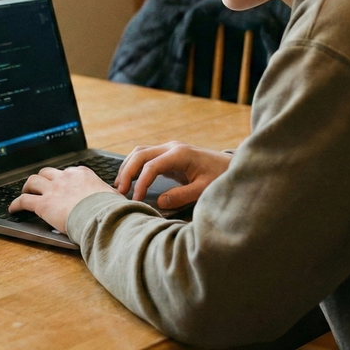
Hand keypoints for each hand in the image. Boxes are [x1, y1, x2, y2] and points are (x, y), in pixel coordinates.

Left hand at [8, 166, 118, 233]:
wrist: (101, 216)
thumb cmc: (110, 208)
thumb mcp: (113, 197)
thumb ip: (109, 195)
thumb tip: (117, 199)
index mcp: (82, 174)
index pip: (68, 172)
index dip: (63, 179)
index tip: (62, 184)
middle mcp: (66, 177)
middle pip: (47, 172)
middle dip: (42, 178)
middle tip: (39, 186)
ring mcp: (53, 189)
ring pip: (33, 181)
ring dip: (27, 186)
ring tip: (24, 192)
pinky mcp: (44, 204)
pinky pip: (24, 200)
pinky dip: (16, 204)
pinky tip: (13, 209)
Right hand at [114, 142, 232, 209]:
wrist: (230, 166)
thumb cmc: (220, 176)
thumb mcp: (204, 189)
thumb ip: (182, 196)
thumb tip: (160, 202)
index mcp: (180, 154)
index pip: (152, 166)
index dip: (141, 183)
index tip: (136, 199)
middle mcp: (171, 147)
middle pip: (140, 154)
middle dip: (127, 172)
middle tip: (119, 191)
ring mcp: (169, 149)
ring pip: (140, 153)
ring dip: (128, 167)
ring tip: (119, 186)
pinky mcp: (168, 155)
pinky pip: (146, 157)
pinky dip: (135, 167)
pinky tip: (129, 180)